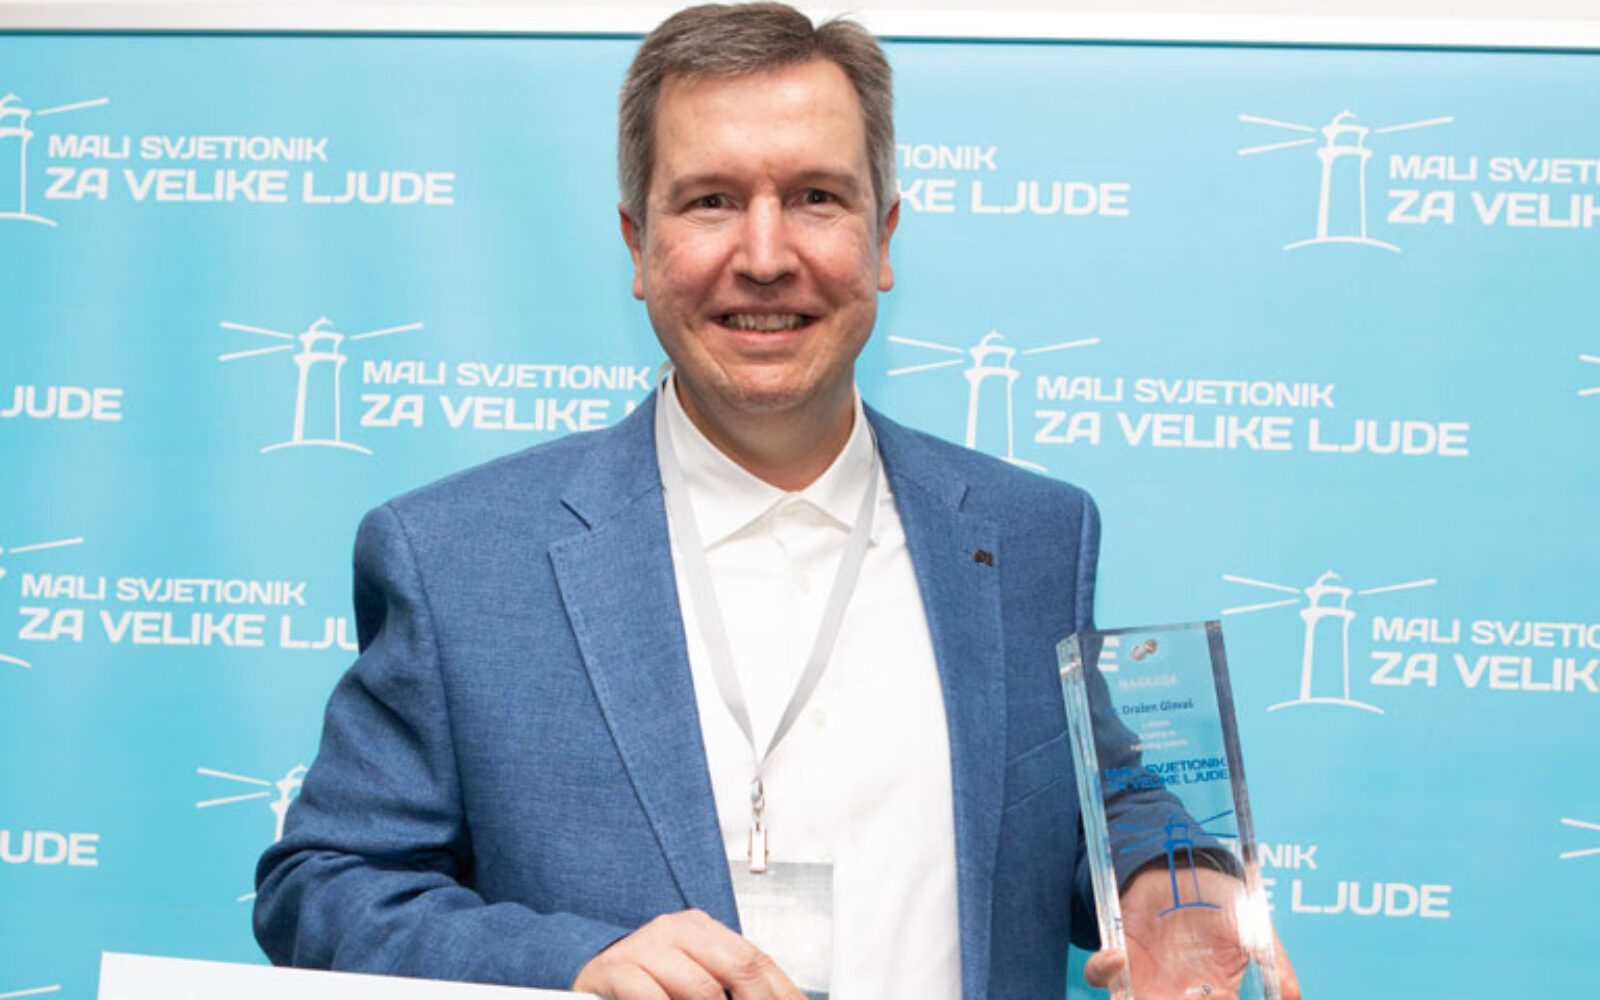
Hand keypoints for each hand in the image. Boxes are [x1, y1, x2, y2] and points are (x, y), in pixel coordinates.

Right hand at [572, 909, 805, 999]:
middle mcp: (677, 930)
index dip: (782, 993)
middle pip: (739, 967)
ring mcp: (646, 946)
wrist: (592, 979)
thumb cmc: (648, 982)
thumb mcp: (694, 977)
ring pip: (701, 987)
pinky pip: (652, 996)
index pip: (758, 960)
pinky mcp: (616, 970)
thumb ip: (729, 986)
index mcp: (702, 929)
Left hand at [1084, 866, 1300, 999]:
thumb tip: (1293, 996)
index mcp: (1216, 994)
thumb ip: (1275, 962)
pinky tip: (1118, 956)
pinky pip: (1100, 973)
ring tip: (1146, 993)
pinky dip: (1104, 971)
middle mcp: (1178, 994)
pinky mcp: (1120, 952)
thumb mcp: (1256, 927)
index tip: (1211, 999)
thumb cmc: (1224, 902)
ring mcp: (1146, 977)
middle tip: (1173, 998)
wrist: (1188, 866)